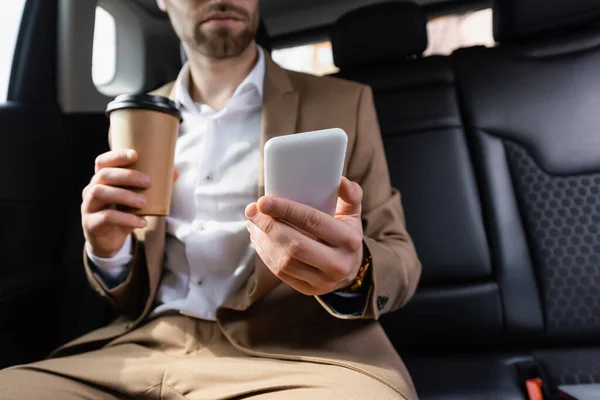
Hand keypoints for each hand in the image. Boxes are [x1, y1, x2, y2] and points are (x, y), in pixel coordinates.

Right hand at [82, 149, 151, 257]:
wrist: (110, 241)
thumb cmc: (124, 213)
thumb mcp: (136, 199)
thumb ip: (150, 186)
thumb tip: (175, 173)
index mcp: (101, 180)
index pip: (102, 162)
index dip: (116, 156)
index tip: (135, 155)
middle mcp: (91, 190)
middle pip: (103, 175)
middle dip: (127, 176)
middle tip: (148, 182)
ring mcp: (88, 207)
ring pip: (100, 193)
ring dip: (124, 195)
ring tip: (143, 202)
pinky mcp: (90, 224)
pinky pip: (106, 217)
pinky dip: (126, 219)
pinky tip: (141, 222)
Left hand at [245, 177, 363, 295]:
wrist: (350, 270)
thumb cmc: (346, 234)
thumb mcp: (352, 214)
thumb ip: (351, 195)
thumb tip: (342, 181)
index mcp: (349, 240)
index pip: (313, 221)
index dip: (286, 210)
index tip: (264, 201)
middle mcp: (338, 263)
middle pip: (296, 244)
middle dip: (269, 226)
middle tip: (252, 211)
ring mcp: (323, 280)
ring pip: (285, 262)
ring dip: (263, 241)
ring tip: (252, 224)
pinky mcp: (308, 290)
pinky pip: (280, 273)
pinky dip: (265, 254)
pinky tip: (258, 239)